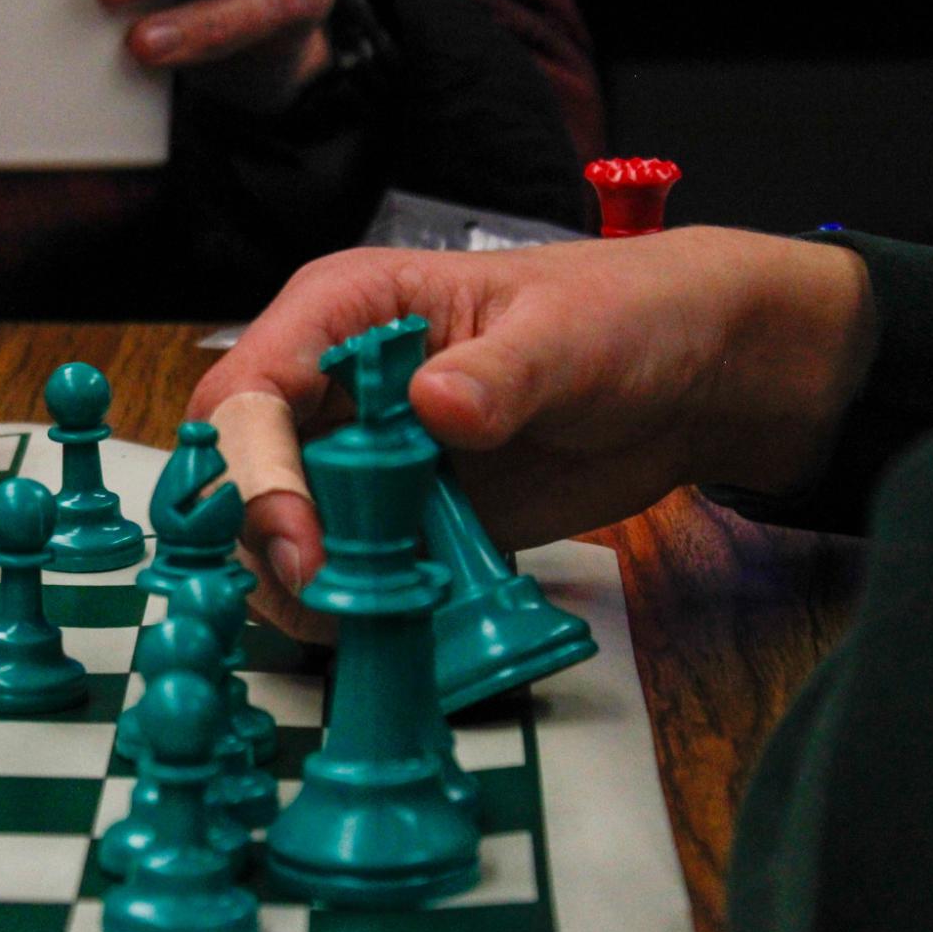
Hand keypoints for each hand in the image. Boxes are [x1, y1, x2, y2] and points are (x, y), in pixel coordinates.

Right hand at [187, 228, 877, 636]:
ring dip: (308, 585)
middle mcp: (331, 386)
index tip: (297, 542)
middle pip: (241, 473)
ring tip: (377, 613)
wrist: (691, 379)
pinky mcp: (394, 519)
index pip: (248, 391)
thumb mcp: (570, 335)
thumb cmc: (624, 316)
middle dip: (268, 540)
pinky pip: (341, 573)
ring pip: (277, 535)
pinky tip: (398, 620)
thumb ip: (501, 373)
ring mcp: (357, 459)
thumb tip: (435, 405)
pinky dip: (354, 607)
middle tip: (329, 595)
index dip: (252, 469)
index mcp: (345, 312)